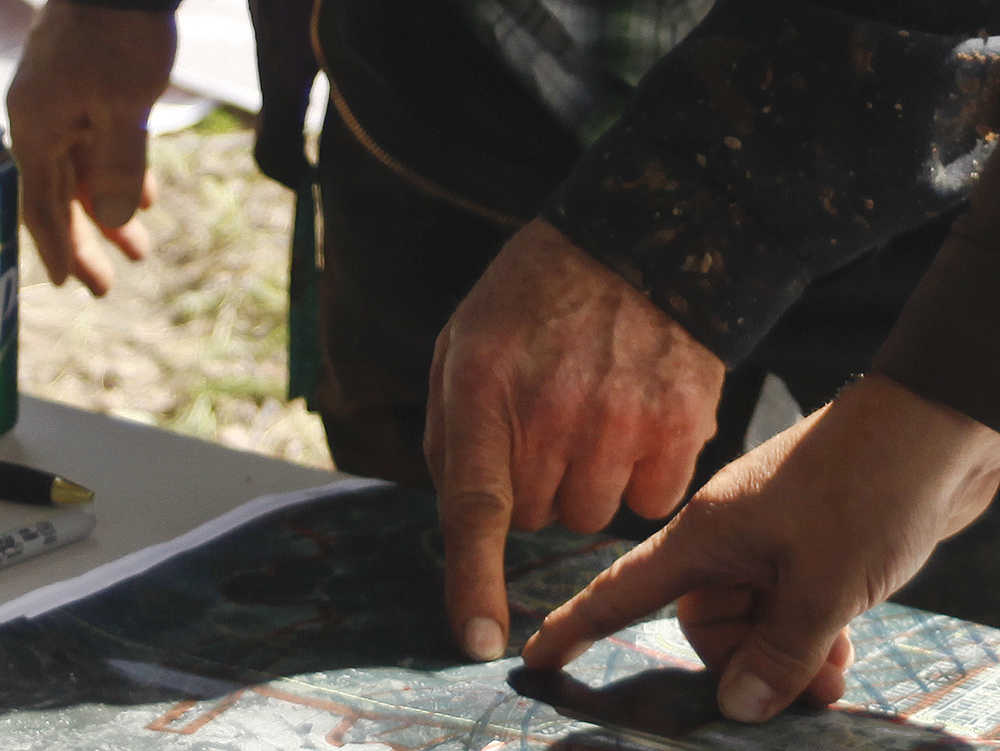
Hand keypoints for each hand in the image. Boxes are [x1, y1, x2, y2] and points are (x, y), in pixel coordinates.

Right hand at [6, 0, 175, 294]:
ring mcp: (68, 107)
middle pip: (62, 198)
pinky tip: (145, 201)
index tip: (67, 286)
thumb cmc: (122, 42)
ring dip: (111, 215)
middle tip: (105, 290)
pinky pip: (104, 149)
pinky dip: (123, 176)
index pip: (44, 204)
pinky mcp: (94, 96)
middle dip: (85, 244)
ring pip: (87, 177)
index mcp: (39, 128)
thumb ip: (118, 170)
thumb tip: (112, 222)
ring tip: (139, 253)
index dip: (57, 248)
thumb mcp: (125, 112)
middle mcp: (45, 122)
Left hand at [424, 219, 724, 660]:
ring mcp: (623, 420)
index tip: (476, 641)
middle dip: (536, 485)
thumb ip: (452, 435)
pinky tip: (635, 423)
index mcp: (486, 388)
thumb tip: (464, 521)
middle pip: (540, 517)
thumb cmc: (535, 300)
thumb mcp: (462, 345)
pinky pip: (649, 501)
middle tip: (549, 422)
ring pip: (593, 516)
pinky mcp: (679, 425)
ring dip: (587, 484)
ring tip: (594, 417)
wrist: (635, 243)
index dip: (473, 583)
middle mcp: (555, 411)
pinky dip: (639, 477)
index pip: (477, 509)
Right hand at [522, 374, 999, 721]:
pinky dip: (808, 635)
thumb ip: (779, 653)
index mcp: (707, 534)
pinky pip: (786, 608)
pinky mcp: (807, 546)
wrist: (936, 431)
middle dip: (748, 663)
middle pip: (704, 624)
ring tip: (835, 667)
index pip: (622, 588)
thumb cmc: (869, 488)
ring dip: (788, 654)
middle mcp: (727, 539)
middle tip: (808, 684)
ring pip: (753, 622)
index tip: (537, 656)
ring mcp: (768, 542)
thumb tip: (740, 706)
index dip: (575, 625)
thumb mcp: (824, 584)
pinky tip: (843, 645)